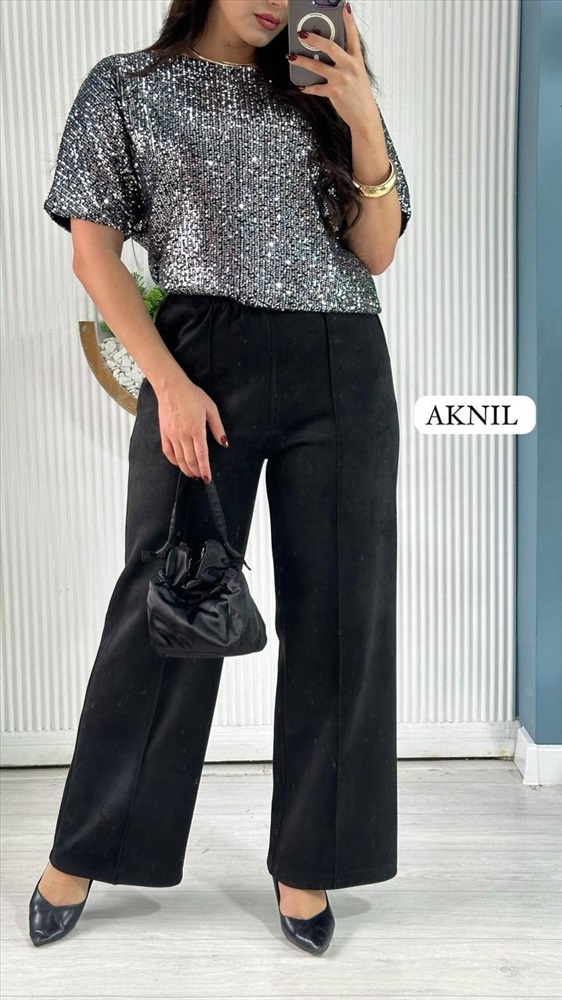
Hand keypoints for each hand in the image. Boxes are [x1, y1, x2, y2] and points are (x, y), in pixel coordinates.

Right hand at [156, 372, 228, 482]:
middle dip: (196, 471)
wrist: (171, 387)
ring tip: (192, 474)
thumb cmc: (192, 396)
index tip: (208, 478)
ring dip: (186, 469)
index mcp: (196, 430)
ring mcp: (172, 435)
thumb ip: (218, 427)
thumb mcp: (211, 409)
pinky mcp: (164, 433)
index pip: (201, 455)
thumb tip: (224, 443)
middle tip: (201, 477)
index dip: (205, 469)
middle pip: (190, 460)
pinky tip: (178, 464)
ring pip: (179, 459)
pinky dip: (173, 461)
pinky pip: (168, 452)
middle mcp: (183, 435)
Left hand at [288, 2, 377, 130]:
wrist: (364, 116)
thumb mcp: (358, 74)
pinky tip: (301, 86)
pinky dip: (307, 87)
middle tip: (302, 34)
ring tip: (291, 56)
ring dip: (302, 61)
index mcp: (357, 60)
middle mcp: (349, 67)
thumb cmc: (360, 95)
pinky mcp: (333, 92)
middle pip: (330, 47)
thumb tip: (327, 54)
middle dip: (314, 38)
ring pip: (317, 66)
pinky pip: (316, 88)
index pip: (353, 36)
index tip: (344, 8)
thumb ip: (345, 62)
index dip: (348, 21)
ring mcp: (341, 79)